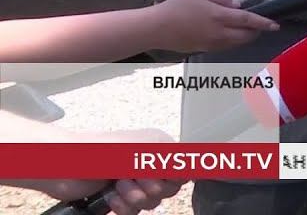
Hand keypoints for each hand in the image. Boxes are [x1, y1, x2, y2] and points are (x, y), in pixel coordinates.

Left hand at [6, 127, 184, 213]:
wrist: (62, 166)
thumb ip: (171, 160)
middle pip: (169, 189)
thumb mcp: (140, 151)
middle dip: (152, 189)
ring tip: (118, 189)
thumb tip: (195, 165)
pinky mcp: (117, 197)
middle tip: (135, 181)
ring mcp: (132, 181)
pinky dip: (123, 207)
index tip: (161, 176)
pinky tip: (111, 198)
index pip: (182, 168)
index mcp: (156, 147)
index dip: (174, 177)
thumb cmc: (100, 151)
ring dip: (135, 199)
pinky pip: (133, 211)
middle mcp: (147, 164)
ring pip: (151, 203)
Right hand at [154, 0, 278, 52]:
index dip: (263, 23)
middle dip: (256, 32)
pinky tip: (230, 34)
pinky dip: (233, 41)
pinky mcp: (205, 50)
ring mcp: (212, 44)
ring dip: (245, 37)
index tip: (275, 25)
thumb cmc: (178, 6)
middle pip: (246, 36)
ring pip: (237, 44)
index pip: (248, 20)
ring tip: (246, 28)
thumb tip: (237, 6)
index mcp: (219, 17)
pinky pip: (226, 47)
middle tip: (260, 25)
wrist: (157, 28)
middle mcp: (219, 33)